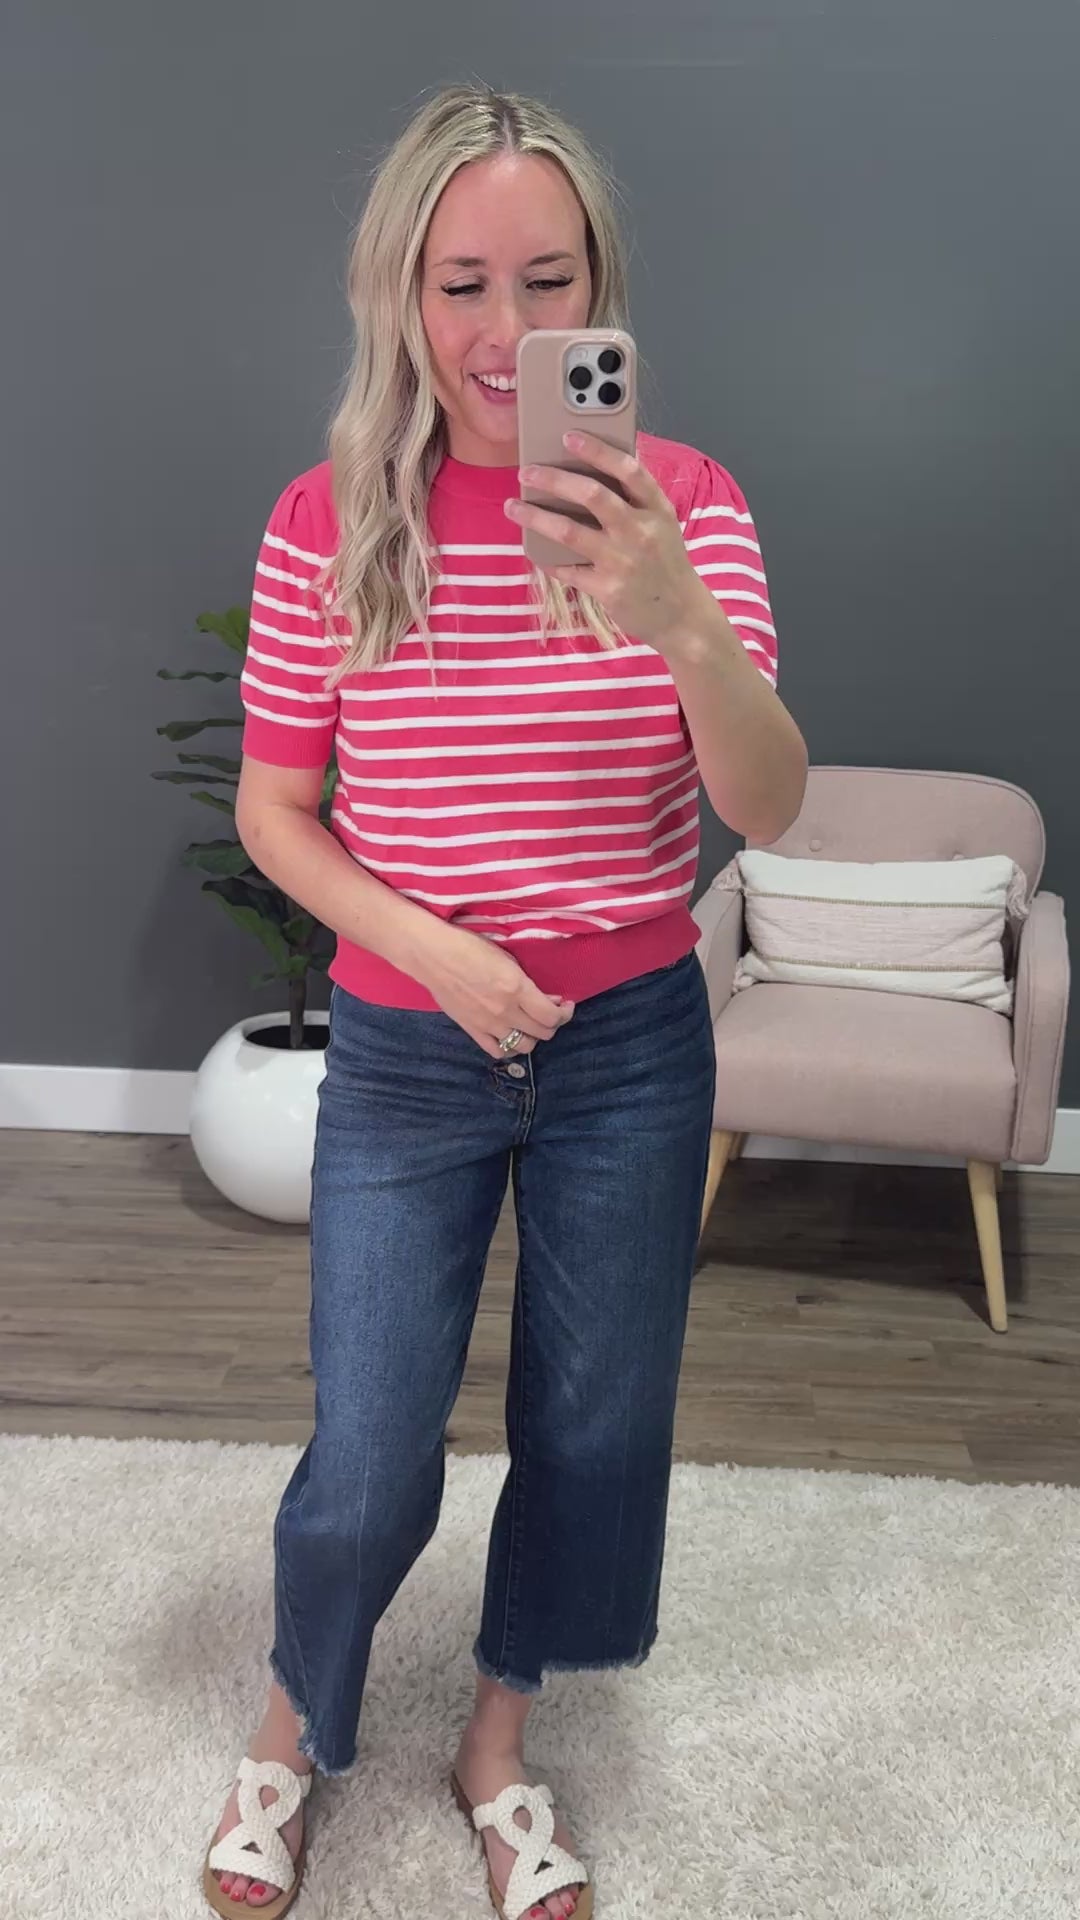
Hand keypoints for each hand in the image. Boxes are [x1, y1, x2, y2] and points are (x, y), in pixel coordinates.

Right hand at [412, 921, 574, 1059]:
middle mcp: (505, 1011)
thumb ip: (528, 983)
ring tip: (531, 1024)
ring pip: (524, 1047)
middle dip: (553, 1024)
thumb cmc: (469, 947)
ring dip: (533, 1036)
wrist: (432, 955)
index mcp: (516, 989)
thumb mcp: (507, 958)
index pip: (551, 1016)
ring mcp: (488, 1024)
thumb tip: (548, 999)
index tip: (565, 1004)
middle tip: (550, 1012)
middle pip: (542, 1033)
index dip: (564, 1013)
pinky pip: (497, 1051)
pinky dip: (509, 1047)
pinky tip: (510, 1035)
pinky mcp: (472, 1030)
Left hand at [504, 432, 710, 652]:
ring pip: (569, 531)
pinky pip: (567, 569)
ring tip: (513, 506)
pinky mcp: (607, 589)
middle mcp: (640, 531)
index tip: (568, 437)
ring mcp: (622, 561)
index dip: (597, 450)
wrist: (681, 614)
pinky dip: (546, 558)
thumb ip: (636, 499)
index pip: (627, 469)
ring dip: (535, 516)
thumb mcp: (663, 524)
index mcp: (656, 508)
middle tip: (526, 472)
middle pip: (591, 494)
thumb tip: (592, 468)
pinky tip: (533, 549)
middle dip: (553, 479)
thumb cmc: (666, 562)